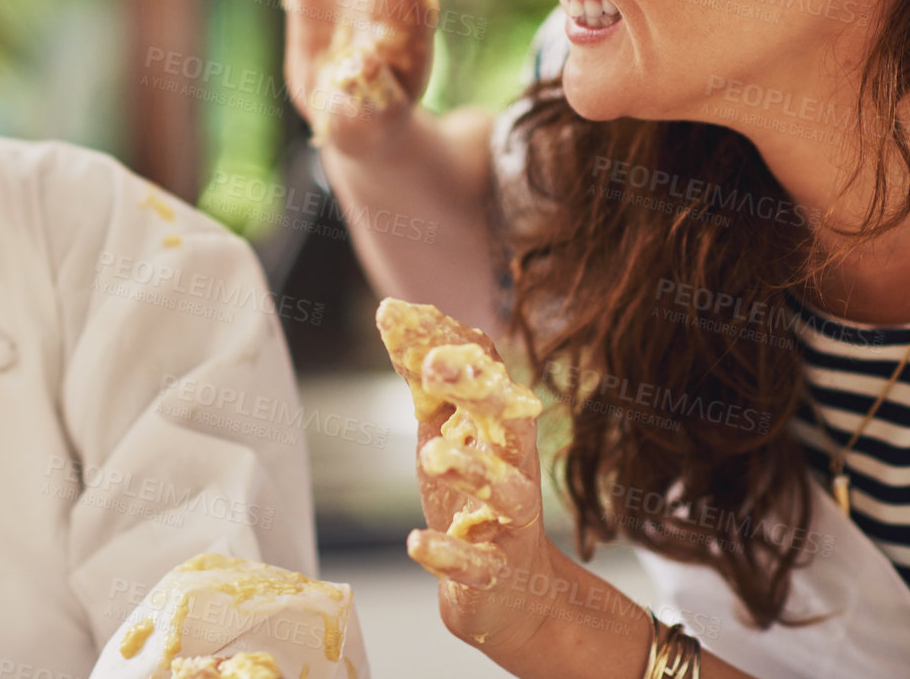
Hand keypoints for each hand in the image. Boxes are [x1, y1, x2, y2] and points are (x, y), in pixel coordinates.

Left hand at [376, 298, 558, 662]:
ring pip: (507, 492)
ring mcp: (509, 525)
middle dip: (479, 391)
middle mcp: (515, 472)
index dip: (451, 347)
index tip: (403, 316)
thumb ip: (425, 383)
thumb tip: (394, 314)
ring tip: (432, 454)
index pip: (488, 377)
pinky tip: (417, 542)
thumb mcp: (445, 435)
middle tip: (437, 365)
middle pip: (513, 424)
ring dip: (472, 470)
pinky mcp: (495, 573)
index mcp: (500, 433)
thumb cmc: (472, 503)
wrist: (507, 594)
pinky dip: (449, 554)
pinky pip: (479, 565)